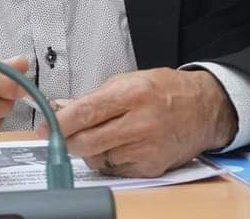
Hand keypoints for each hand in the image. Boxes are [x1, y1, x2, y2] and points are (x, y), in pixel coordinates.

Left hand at [34, 68, 236, 177]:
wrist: (204, 108)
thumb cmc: (165, 91)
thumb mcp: (129, 80)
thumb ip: (94, 97)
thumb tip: (61, 108)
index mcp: (131, 94)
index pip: (85, 112)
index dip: (60, 122)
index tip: (45, 126)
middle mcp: (140, 123)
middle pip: (86, 142)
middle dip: (67, 141)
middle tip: (59, 136)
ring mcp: (146, 149)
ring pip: (97, 158)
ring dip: (89, 150)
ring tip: (99, 135)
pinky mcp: (151, 168)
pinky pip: (114, 169)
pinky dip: (108, 159)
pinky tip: (117, 145)